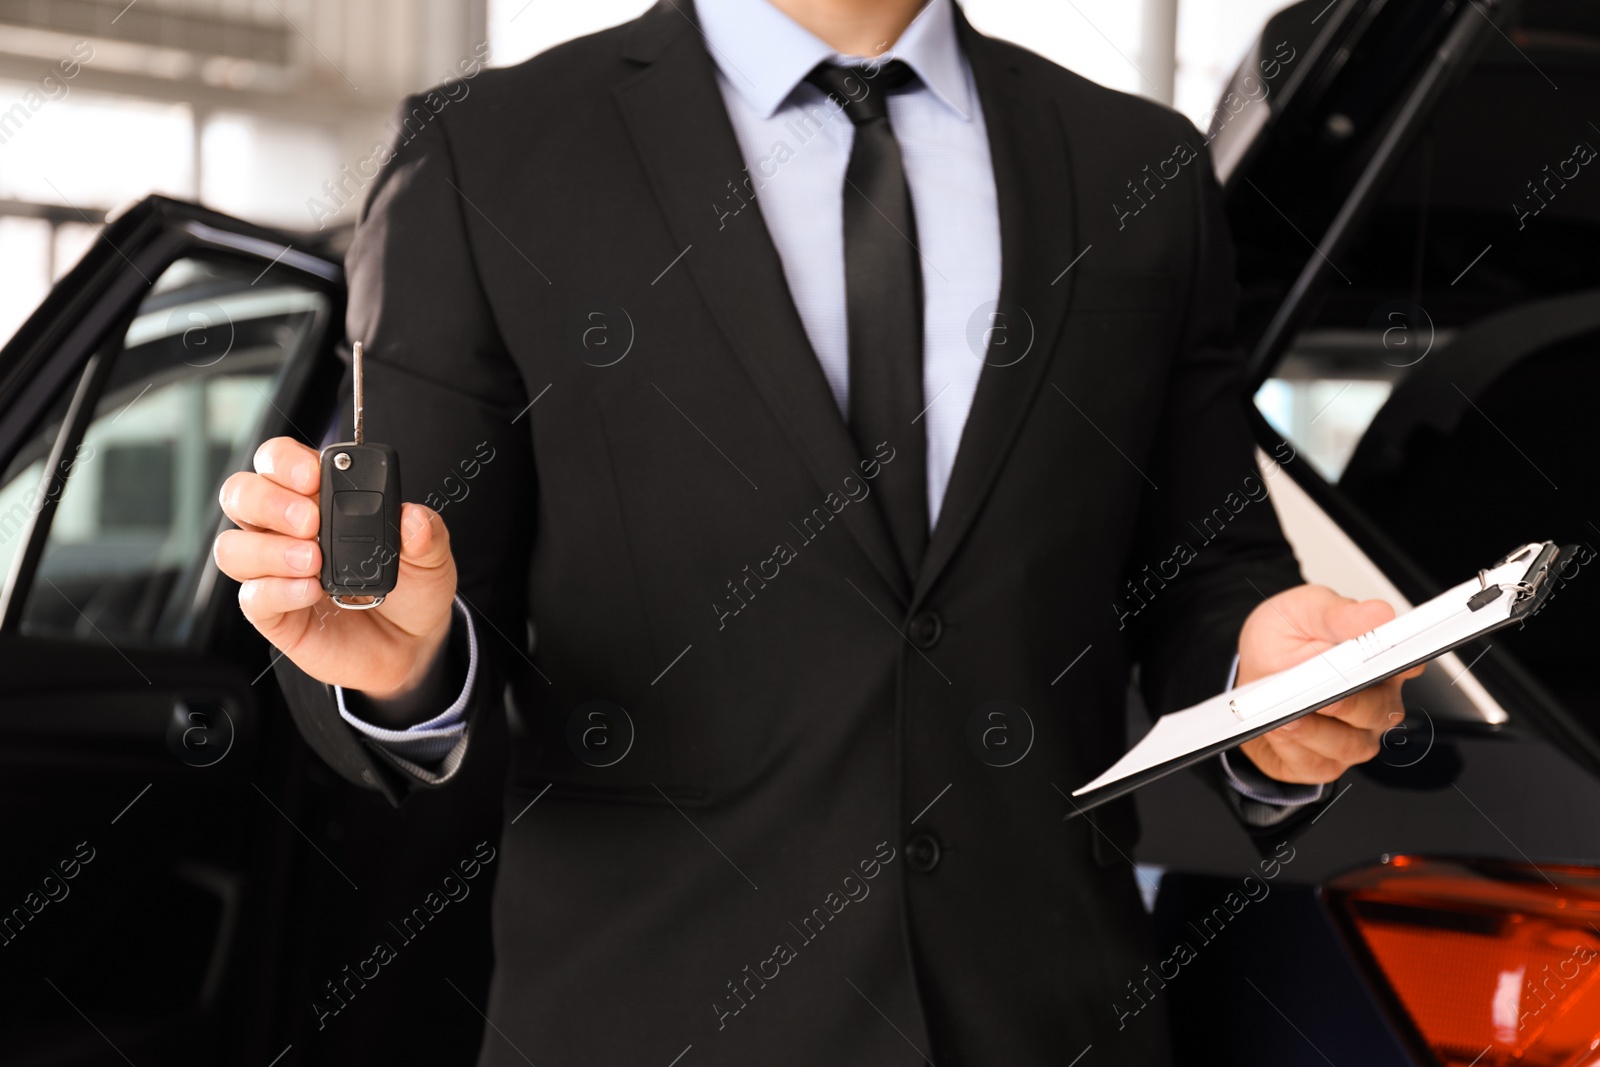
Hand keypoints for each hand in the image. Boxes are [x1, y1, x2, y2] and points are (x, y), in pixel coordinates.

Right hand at [214, 436, 457, 699]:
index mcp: (318, 498)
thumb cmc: (410, 588)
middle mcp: (285, 529)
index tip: (313, 475)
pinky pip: (252, 596)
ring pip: (233, 547)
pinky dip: (279, 590)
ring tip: (313, 559)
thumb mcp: (431, 557)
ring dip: (269, 549)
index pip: (279, 461)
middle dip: (269, 500)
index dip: (286, 461)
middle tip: (310, 519)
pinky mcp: (272, 612)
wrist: (410, 645)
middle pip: (241, 495)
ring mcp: (273, 570)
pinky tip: (310, 590)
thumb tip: (413, 517)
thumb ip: (425, 533)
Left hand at [1235, 584, 1423, 784]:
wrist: (1251, 674)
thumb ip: (1337, 613)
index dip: (1398, 668)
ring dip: (1316, 731)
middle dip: (1347, 703)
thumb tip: (1378, 614)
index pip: (1408, 666)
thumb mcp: (1302, 612)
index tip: (1376, 664)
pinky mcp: (1325, 761)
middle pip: (1379, 711)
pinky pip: (1316, 765)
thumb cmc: (1284, 641)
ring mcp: (1355, 735)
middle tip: (1320, 692)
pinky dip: (1293, 749)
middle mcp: (1376, 702)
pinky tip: (1276, 730)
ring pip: (1350, 745)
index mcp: (1380, 660)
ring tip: (1287, 715)